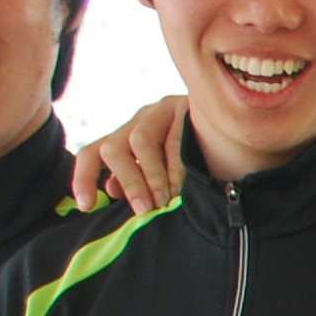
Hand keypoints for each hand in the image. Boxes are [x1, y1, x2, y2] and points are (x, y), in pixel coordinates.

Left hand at [72, 96, 188, 212]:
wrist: (232, 133)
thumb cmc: (197, 162)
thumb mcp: (161, 176)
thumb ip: (137, 183)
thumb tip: (111, 192)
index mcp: (125, 139)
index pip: (92, 153)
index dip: (83, 178)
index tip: (87, 206)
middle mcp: (137, 122)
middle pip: (113, 148)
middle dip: (127, 181)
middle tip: (144, 210)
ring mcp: (159, 111)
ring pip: (139, 140)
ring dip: (151, 175)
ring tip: (165, 200)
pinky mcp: (183, 106)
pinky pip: (172, 136)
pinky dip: (175, 165)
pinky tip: (185, 184)